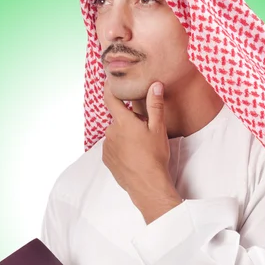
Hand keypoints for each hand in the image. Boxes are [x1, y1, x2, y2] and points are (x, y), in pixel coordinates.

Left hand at [102, 80, 175, 205]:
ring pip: (116, 134)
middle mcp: (111, 132)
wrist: (146, 184)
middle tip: (145, 132)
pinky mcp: (106, 159)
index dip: (109, 87)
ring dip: (125, 136)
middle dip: (130, 122)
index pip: (111, 98)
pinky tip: (133, 156)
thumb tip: (155, 85)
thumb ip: (155, 105)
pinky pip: (113, 147)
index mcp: (123, 121)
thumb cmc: (154, 156)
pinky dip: (121, 148)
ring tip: (140, 148)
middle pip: (119, 119)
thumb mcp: (158, 129)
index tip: (110, 80)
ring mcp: (107, 146)